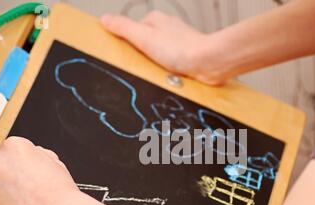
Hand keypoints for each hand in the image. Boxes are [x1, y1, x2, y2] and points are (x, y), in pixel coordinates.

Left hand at [0, 137, 80, 204]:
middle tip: (28, 181)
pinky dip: (3, 200)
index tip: (29, 167)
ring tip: (27, 194)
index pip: (12, 147)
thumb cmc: (59, 191)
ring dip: (5, 185)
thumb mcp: (54, 161)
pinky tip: (21, 203)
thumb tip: (30, 158)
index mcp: (14, 146)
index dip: (23, 160)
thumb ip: (36, 155)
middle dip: (11, 171)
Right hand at [101, 11, 224, 84]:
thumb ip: (123, 28)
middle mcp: (167, 29)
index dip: (126, 44)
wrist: (209, 63)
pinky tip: (169, 75)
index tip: (124, 52)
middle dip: (142, 57)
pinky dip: (167, 72)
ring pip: (157, 56)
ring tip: (159, 70)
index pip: (131, 30)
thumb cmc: (183, 49)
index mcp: (155, 20)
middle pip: (144, 44)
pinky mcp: (185, 58)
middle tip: (144, 63)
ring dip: (155, 66)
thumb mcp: (144, 37)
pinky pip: (169, 66)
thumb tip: (105, 19)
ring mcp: (177, 43)